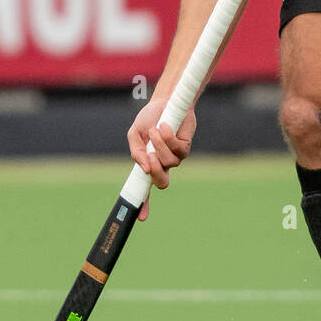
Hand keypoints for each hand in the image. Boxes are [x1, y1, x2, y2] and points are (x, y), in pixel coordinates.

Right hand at [127, 98, 196, 219]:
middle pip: (162, 183)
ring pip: (169, 163)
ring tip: (156, 130)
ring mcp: (175, 157)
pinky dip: (169, 138)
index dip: (144, 205)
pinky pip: (178, 150)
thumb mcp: (135, 135)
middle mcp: (162, 164)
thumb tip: (144, 169)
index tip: (140, 218)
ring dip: (160, 146)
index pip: (145, 189)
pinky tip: (165, 126)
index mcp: (147, 164)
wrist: (164, 102)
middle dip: (155, 172)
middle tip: (150, 158)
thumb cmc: (149, 119)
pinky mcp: (185, 147)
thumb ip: (136, 152)